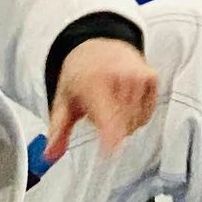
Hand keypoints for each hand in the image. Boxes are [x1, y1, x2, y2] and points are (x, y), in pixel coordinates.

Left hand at [45, 39, 157, 162]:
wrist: (98, 46)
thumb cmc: (81, 76)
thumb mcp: (63, 101)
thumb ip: (58, 130)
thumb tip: (50, 155)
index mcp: (94, 81)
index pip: (108, 116)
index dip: (111, 136)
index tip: (110, 150)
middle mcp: (120, 76)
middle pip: (123, 125)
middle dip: (111, 128)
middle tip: (99, 112)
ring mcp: (138, 76)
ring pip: (136, 122)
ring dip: (124, 123)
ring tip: (112, 105)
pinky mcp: (151, 78)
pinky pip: (146, 115)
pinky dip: (136, 116)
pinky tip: (125, 104)